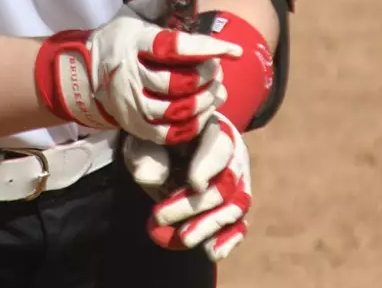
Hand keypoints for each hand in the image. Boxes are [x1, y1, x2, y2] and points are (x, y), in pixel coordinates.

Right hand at [35, 2, 239, 144]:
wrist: (82, 76)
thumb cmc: (117, 41)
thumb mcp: (131, 15)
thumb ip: (157, 5)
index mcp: (134, 42)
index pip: (174, 47)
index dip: (207, 49)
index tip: (233, 50)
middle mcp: (131, 74)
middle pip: (179, 82)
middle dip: (207, 76)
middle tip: (216, 69)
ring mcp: (132, 104)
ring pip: (177, 109)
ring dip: (204, 100)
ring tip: (216, 90)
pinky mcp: (136, 127)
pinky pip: (170, 133)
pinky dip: (193, 124)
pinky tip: (204, 111)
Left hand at [123, 112, 252, 261]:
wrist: (163, 150)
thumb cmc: (155, 140)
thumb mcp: (143, 139)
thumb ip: (145, 153)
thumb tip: (151, 176)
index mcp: (213, 130)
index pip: (220, 146)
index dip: (209, 166)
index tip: (194, 184)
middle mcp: (232, 157)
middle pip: (227, 183)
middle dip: (195, 204)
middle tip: (160, 216)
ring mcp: (236, 184)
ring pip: (235, 207)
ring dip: (209, 225)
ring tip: (183, 238)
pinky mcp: (231, 208)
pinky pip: (238, 226)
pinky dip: (227, 240)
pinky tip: (212, 250)